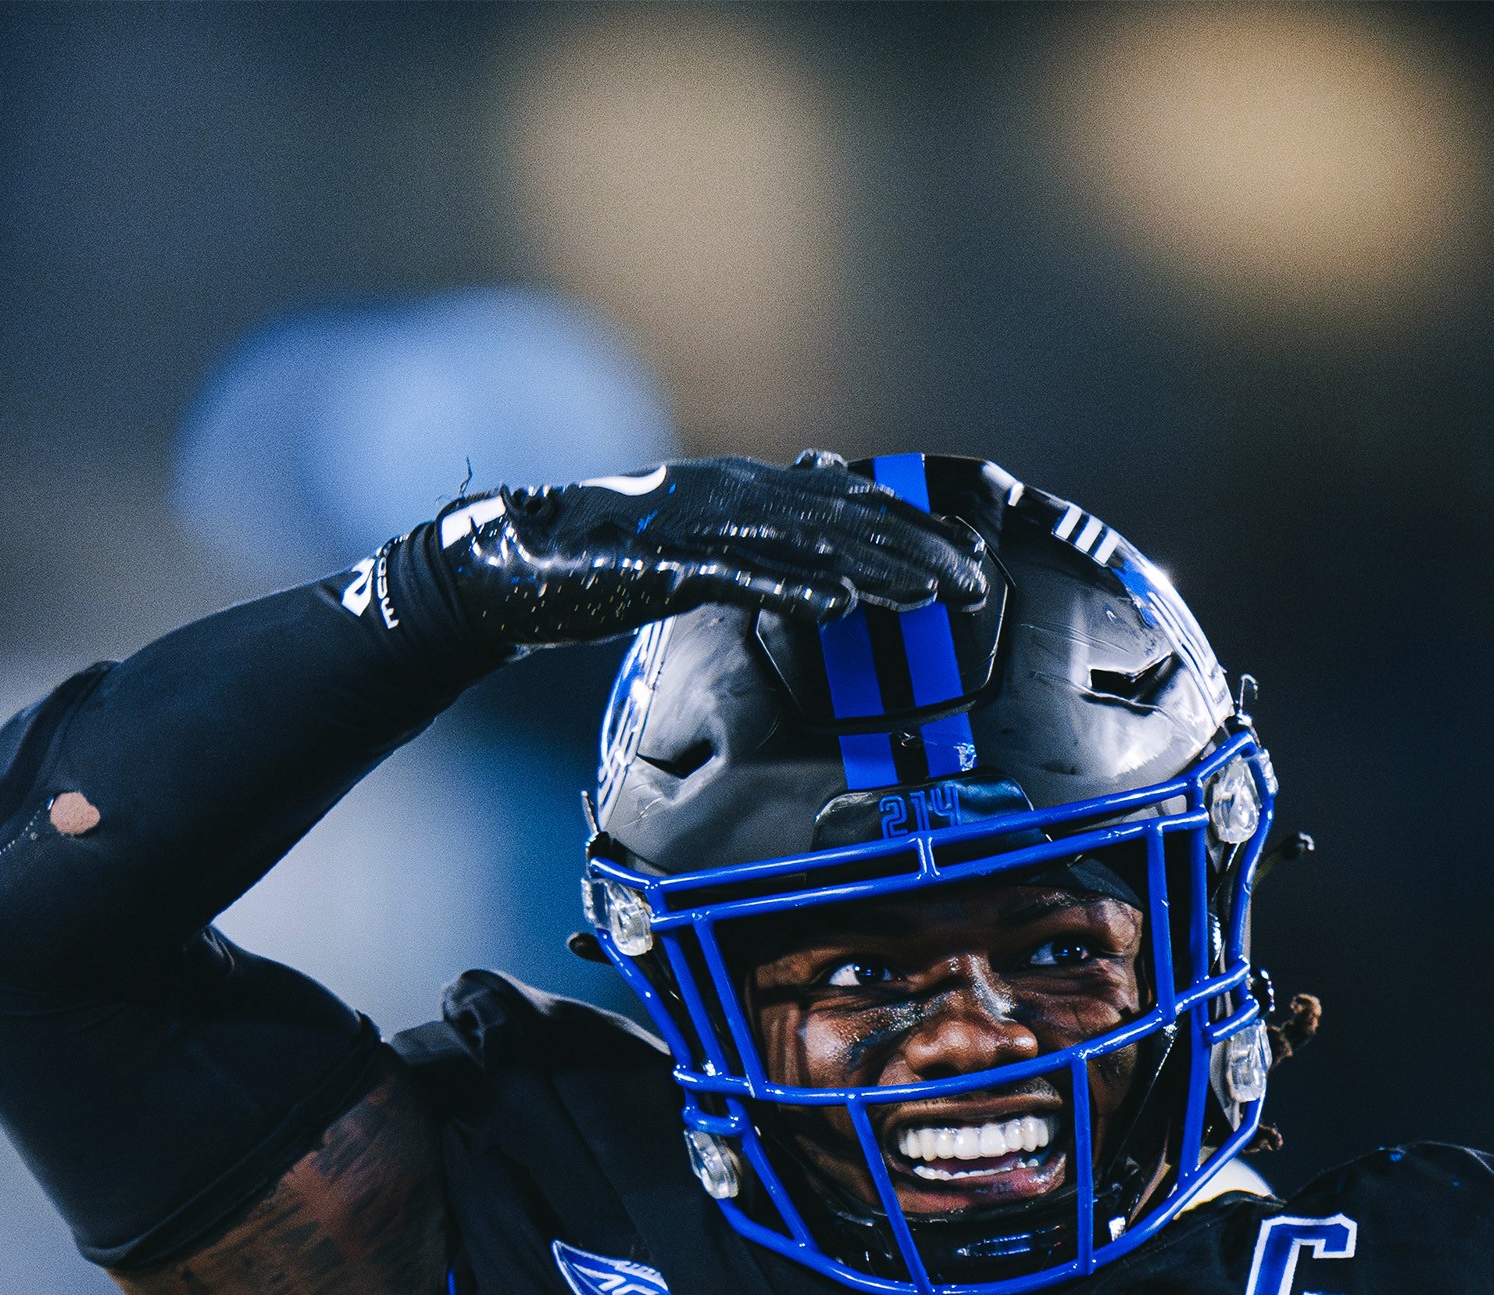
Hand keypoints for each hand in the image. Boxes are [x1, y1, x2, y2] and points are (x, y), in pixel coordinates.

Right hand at [438, 453, 984, 650]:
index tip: (970, 557)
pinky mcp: (669, 565)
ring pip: (810, 545)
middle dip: (918, 550)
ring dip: (879, 569)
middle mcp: (734, 493)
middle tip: (977, 581)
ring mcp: (703, 526)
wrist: (516, 563)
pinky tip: (845, 605)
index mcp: (744, 489)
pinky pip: (746, 578)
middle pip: (846, 520)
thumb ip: (758, 544)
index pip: (849, 504)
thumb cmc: (606, 566)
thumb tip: (817, 549)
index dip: (914, 528)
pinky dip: (799, 589)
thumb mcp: (697, 549)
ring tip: (934, 597)